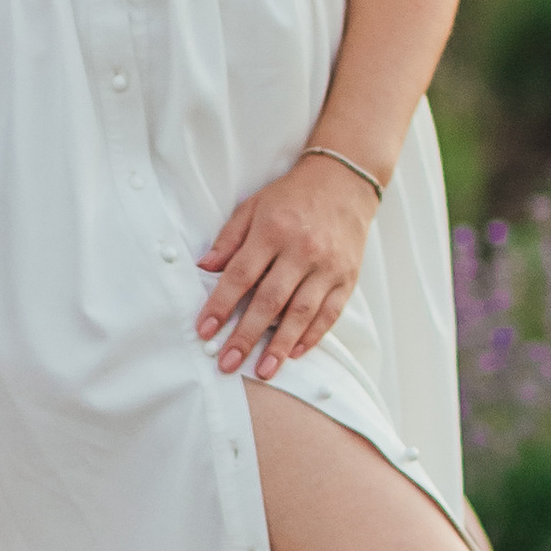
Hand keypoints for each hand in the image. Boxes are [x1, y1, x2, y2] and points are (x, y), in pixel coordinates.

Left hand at [194, 154, 380, 381]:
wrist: (344, 182)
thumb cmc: (292, 196)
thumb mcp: (253, 206)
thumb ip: (228, 239)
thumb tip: (203, 269)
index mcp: (273, 231)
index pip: (241, 275)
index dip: (221, 304)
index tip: (205, 329)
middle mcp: (302, 250)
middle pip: (270, 300)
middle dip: (246, 335)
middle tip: (228, 362)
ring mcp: (328, 266)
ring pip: (302, 312)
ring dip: (280, 344)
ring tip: (264, 369)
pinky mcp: (347, 277)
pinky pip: (330, 312)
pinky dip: (313, 335)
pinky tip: (295, 352)